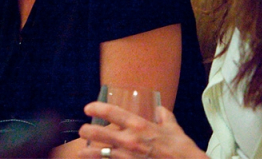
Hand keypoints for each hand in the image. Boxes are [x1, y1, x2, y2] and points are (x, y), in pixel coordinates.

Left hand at [78, 102, 207, 158]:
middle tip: (82, 129)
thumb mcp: (173, 126)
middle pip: (102, 133)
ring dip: (89, 151)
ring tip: (81, 150)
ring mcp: (128, 158)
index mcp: (139, 125)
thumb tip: (159, 110)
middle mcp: (130, 141)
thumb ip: (164, 115)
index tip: (88, 107)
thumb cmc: (179, 148)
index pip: (114, 113)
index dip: (98, 108)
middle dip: (89, 130)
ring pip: (102, 153)